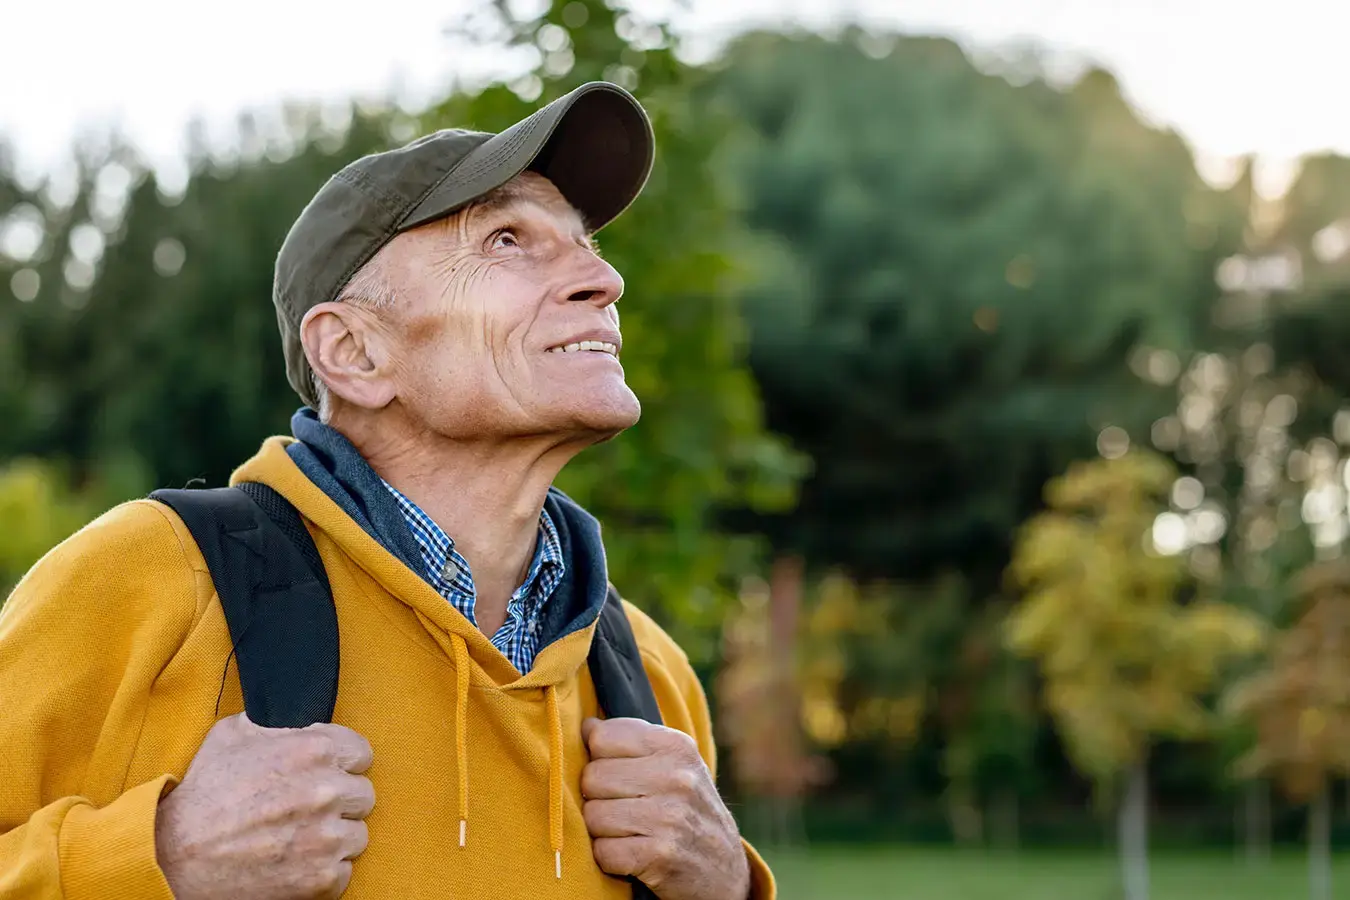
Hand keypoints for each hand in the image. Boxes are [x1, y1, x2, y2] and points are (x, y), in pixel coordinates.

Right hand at [154, 713, 375, 899]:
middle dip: (340, 803)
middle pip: (363, 795)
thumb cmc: (204, 793)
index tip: (328, 776)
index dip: (343, 766)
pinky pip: (343, 871)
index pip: (362, 754)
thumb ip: (277, 724)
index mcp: (314, 750)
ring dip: (334, 838)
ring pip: (357, 835)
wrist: (174, 855)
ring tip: (299, 838)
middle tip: (308, 811)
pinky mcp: (321, 877)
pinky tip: (294, 863)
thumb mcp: (234, 734)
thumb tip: (295, 719)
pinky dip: (322, 871)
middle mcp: (327, 791)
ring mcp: (327, 836)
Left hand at [581, 717, 750, 899]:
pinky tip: (632, 854)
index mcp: (676, 746)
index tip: (619, 775)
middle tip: (626, 809)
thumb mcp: (675, 765)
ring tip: (630, 832)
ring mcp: (671, 816)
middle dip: (598, 798)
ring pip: (593, 815)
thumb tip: (587, 726)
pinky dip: (610, 858)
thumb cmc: (688, 810)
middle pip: (592, 777)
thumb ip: (632, 742)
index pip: (602, 737)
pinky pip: (603, 851)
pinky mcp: (661, 855)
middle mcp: (677, 777)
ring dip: (603, 831)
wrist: (724, 870)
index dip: (600, 760)